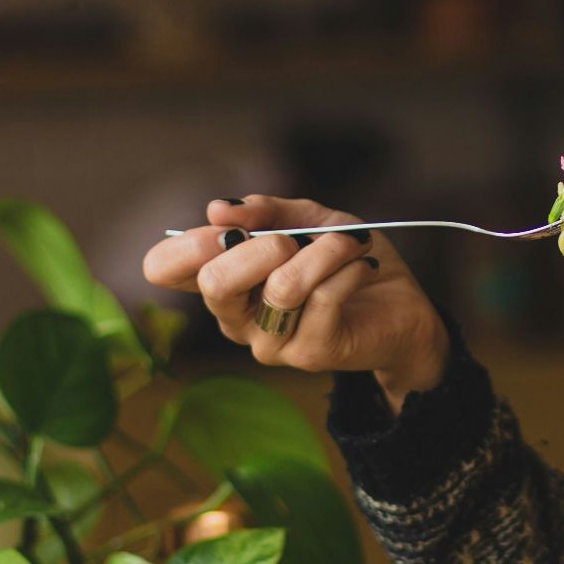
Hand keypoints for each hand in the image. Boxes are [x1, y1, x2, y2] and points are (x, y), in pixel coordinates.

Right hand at [143, 195, 449, 409]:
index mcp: (223, 281)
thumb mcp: (308, 219)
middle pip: (214, 282)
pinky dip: (349, 267)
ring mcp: (269, 342)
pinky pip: (324, 297)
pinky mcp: (309, 354)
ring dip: (325, 251)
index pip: (163, 269)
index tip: (229, 226)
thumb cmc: (345, 260)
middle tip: (295, 238)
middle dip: (261, 245)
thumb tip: (219, 209)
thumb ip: (266, 210)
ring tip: (351, 242)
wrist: (401, 306)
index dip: (187, 243)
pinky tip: (363, 265)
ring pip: (282, 286)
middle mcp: (235, 318)